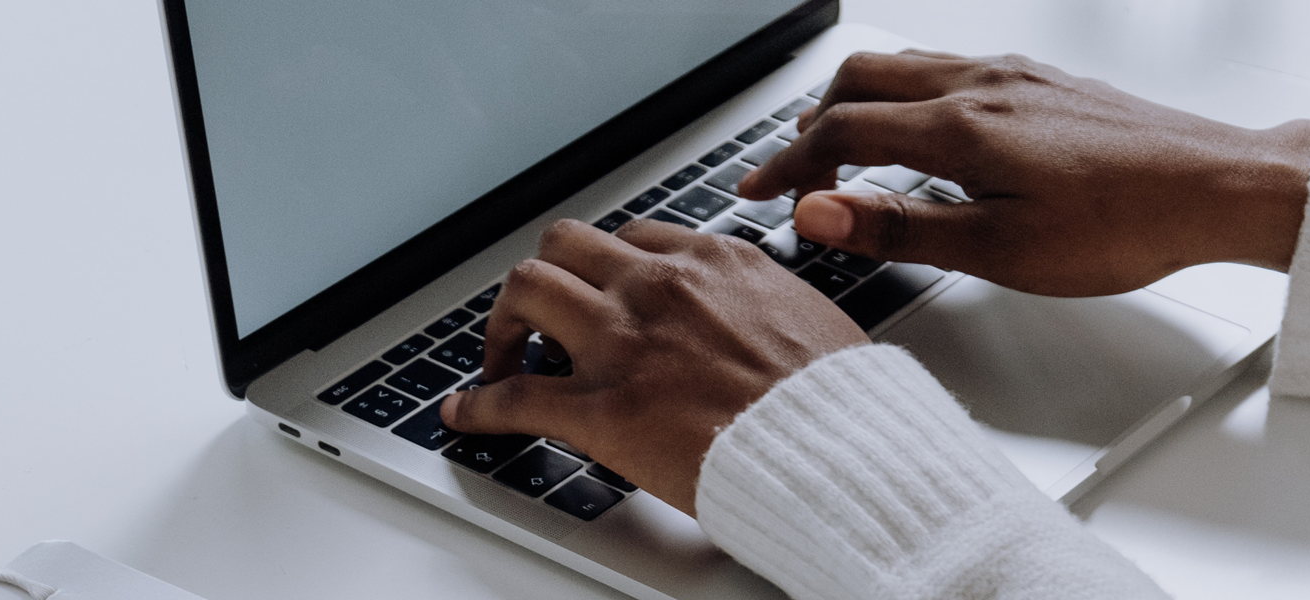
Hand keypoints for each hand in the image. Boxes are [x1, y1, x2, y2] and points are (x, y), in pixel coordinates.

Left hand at [440, 219, 868, 514]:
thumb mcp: (806, 318)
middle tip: (537, 319)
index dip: (602, 269)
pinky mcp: (601, 408)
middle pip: (564, 247)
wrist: (844, 452)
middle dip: (543, 280)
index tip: (595, 291)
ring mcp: (624, 343)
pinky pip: (514, 396)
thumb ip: (759, 305)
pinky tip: (465, 414)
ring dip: (502, 325)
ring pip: (525, 291)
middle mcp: (659, 287)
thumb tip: (754, 317)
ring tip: (499, 358)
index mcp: (713, 262)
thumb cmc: (840, 402)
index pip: (631, 238)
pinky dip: (478, 404)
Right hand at [739, 50, 1309, 296]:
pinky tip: (923, 129)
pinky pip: (947, 67)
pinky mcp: (1042, 78)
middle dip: (810, 126)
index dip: (786, 167)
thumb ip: (900, 227)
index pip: (840, 134)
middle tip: (792, 175)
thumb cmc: (1124, 227)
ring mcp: (1013, 74)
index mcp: (961, 129)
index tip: (756, 194)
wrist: (1220, 186)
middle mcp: (980, 85)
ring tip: (840, 149)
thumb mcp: (1000, 251)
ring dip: (855, 103)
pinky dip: (905, 93)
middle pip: (859, 81)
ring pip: (903, 66)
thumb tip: (818, 215)